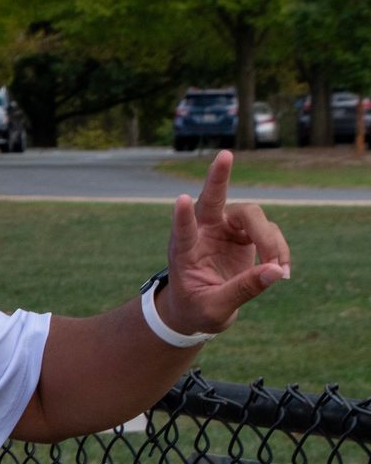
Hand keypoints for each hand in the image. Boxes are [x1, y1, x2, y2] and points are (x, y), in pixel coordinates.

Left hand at [161, 151, 290, 334]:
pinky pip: (267, 231)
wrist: (198, 309)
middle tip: (225, 155)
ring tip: (280, 270)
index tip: (181, 200)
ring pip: (251, 216)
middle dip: (219, 177)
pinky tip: (281, 270)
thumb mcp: (215, 309)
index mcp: (184, 251)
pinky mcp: (244, 234)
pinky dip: (278, 248)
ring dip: (270, 240)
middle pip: (213, 199)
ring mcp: (224, 229)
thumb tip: (277, 272)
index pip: (183, 231)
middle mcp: (203, 232)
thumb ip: (243, 290)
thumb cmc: (196, 308)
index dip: (182, 217)